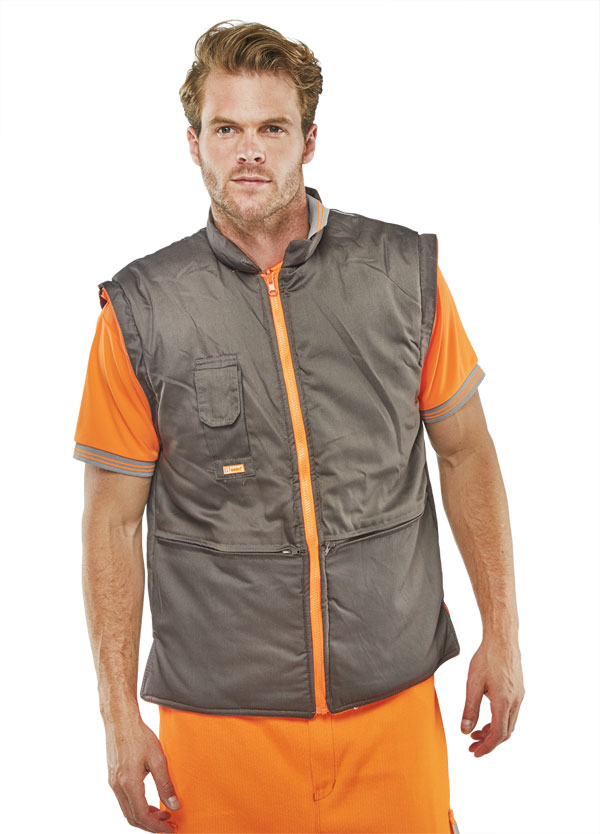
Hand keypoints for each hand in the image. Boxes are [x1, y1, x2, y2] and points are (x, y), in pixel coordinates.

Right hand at [105, 712, 180, 831]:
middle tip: (169, 823)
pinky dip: (137, 807)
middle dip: (151, 825)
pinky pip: (124, 801)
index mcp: (129, 784)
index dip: (157, 827)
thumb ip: (165, 784)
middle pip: (133, 818)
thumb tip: (174, 805)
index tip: (170, 829)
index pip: (142, 816)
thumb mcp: (158, 759)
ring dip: (144, 817)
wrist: (120, 720)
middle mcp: (117, 787)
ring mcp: (113, 783)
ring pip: (128, 811)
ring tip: (163, 813)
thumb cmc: (139, 736)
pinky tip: (150, 801)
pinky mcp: (113, 778)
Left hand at [460, 633, 524, 756]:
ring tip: (475, 732)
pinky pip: (511, 713)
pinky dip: (499, 721)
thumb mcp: (473, 683)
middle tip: (472, 746)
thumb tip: (465, 730)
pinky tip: (487, 718)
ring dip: (493, 732)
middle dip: (489, 742)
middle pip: (505, 733)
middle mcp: (515, 702)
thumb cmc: (487, 658)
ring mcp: (519, 697)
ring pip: (509, 724)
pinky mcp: (519, 691)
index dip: (486, 747)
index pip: (498, 734)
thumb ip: (470, 709)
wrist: (502, 640)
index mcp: (504, 701)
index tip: (475, 752)